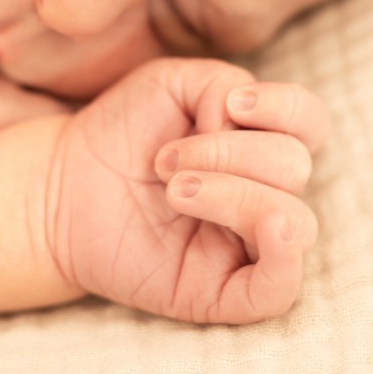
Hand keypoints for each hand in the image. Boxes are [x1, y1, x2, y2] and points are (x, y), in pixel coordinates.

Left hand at [46, 58, 329, 323]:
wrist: (62, 186)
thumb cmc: (120, 134)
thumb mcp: (170, 83)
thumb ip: (222, 84)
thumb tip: (247, 125)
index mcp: (258, 143)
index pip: (310, 123)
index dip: (285, 107)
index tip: (229, 104)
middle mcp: (263, 192)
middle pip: (295, 166)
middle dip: (228, 152)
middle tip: (164, 159)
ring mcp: (246, 244)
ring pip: (294, 222)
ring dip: (232, 194)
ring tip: (173, 189)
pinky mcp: (224, 290)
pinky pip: (280, 288)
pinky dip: (281, 257)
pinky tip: (241, 226)